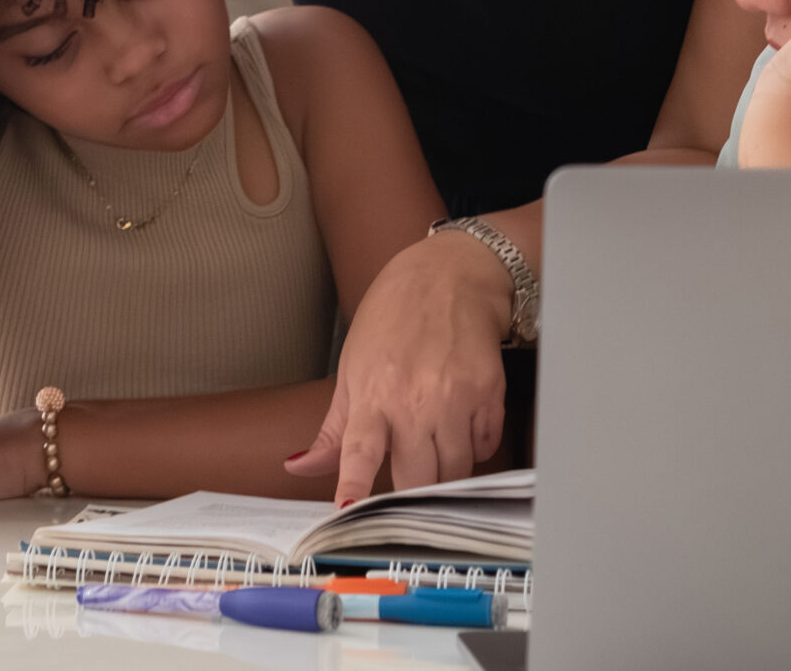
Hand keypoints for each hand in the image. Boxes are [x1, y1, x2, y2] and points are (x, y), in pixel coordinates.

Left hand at [284, 231, 507, 504]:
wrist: (448, 275)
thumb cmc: (393, 317)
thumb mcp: (352, 366)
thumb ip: (333, 428)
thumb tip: (301, 466)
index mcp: (373, 394)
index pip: (359, 453)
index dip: (354, 488)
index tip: (348, 514)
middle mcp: (415, 399)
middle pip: (417, 478)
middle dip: (410, 492)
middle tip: (407, 483)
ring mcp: (456, 397)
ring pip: (455, 471)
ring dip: (445, 472)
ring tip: (434, 446)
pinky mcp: (489, 392)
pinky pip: (486, 447)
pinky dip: (475, 448)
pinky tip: (461, 426)